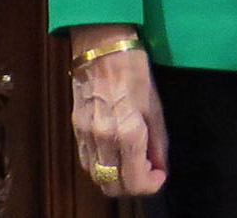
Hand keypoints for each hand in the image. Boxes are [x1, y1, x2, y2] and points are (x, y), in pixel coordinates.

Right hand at [69, 24, 167, 196]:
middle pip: (113, 186)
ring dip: (117, 180)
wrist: (102, 49)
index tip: (160, 177)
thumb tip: (161, 166)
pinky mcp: (76, 132)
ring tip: (136, 164)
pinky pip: (88, 164)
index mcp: (125, 130)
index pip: (134, 178)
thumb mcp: (155, 104)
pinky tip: (117, 155)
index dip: (150, 185)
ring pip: (98, 178)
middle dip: (134, 187)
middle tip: (149, 174)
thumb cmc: (134, 70)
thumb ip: (158, 140)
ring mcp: (85, 137)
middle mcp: (101, 138)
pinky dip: (103, 168)